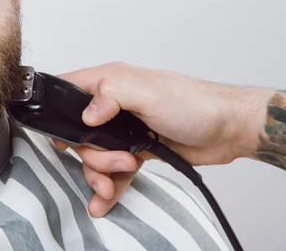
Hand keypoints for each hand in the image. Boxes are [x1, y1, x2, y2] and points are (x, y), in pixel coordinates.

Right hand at [54, 61, 271, 215]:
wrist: (228, 130)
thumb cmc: (194, 103)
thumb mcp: (149, 92)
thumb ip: (111, 94)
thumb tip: (86, 116)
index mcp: (111, 82)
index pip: (70, 88)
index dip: (57, 111)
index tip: (60, 136)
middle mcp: (114, 105)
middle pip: (80, 134)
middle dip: (91, 155)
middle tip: (117, 161)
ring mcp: (125, 129)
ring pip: (94, 155)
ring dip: (100, 174)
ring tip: (115, 184)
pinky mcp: (137, 149)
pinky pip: (114, 170)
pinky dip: (108, 186)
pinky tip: (104, 202)